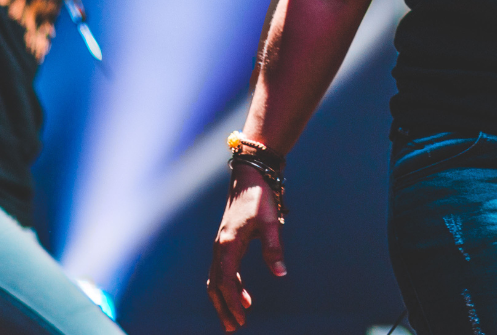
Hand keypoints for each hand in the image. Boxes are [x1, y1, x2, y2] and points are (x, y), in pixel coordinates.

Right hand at [206, 167, 284, 330]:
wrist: (249, 176)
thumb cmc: (260, 197)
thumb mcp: (271, 221)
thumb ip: (274, 248)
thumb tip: (281, 273)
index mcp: (228, 244)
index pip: (227, 281)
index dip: (233, 301)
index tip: (242, 317)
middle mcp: (220, 247)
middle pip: (216, 285)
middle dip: (223, 307)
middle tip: (234, 326)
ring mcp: (221, 245)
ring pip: (217, 279)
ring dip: (224, 299)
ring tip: (235, 318)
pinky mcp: (226, 243)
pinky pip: (223, 270)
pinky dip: (230, 286)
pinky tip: (242, 295)